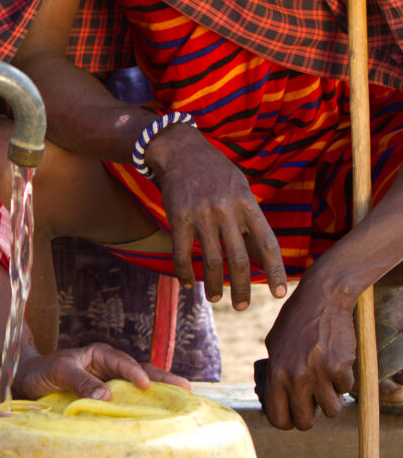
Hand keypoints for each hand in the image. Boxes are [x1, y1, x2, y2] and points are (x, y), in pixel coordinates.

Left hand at [14, 342, 189, 401]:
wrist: (25, 382)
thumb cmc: (40, 371)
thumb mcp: (58, 372)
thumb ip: (80, 381)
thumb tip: (106, 397)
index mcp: (99, 354)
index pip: (123, 362)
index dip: (134, 373)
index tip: (145, 385)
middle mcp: (109, 368)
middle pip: (140, 372)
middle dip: (163, 380)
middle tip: (186, 390)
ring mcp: (110, 384)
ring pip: (138, 388)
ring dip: (159, 394)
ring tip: (182, 402)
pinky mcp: (106, 401)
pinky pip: (127, 403)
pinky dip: (143, 408)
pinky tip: (158, 417)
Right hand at [146, 123, 286, 308]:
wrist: (181, 150)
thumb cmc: (216, 173)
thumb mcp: (241, 188)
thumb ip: (250, 219)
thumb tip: (262, 257)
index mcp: (247, 203)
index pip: (267, 243)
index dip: (275, 271)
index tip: (280, 294)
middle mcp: (226, 210)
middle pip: (238, 259)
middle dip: (241, 288)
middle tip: (242, 307)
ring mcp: (201, 214)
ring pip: (210, 260)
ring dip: (214, 285)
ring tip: (216, 298)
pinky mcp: (178, 217)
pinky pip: (181, 253)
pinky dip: (184, 273)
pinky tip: (188, 283)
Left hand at [262, 272, 355, 429]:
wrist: (321, 298)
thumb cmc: (295, 322)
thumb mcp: (273, 346)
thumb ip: (272, 374)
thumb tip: (272, 401)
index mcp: (275, 374)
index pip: (278, 419)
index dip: (288, 421)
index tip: (294, 414)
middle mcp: (295, 377)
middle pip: (305, 423)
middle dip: (311, 416)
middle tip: (314, 402)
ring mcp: (318, 373)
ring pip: (331, 411)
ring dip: (332, 399)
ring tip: (327, 380)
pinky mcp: (340, 367)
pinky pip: (346, 389)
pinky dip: (344, 380)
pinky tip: (337, 360)